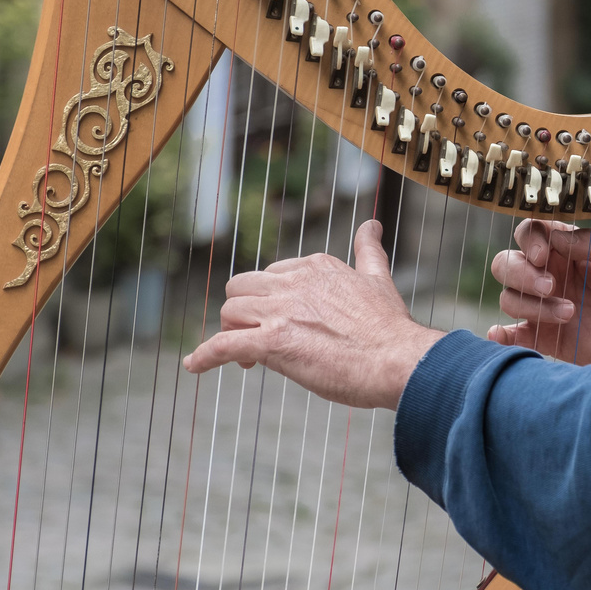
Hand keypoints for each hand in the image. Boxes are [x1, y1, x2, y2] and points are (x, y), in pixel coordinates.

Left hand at [183, 220, 443, 408]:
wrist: (397, 360)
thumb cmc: (389, 328)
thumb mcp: (378, 278)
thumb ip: (368, 250)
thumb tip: (372, 224)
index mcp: (315, 266)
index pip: (273, 276)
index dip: (272, 301)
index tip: (284, 322)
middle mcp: (294, 282)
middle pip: (242, 289)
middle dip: (244, 313)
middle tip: (258, 339)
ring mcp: (281, 311)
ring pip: (231, 313)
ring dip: (231, 335)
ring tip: (246, 360)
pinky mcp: (271, 342)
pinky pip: (223, 346)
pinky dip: (204, 356)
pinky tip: (193, 365)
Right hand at [487, 220, 590, 368]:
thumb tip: (555, 236)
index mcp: (563, 249)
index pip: (529, 233)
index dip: (529, 241)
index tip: (544, 255)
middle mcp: (547, 274)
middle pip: (507, 265)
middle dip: (522, 274)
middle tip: (552, 287)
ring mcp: (544, 307)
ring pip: (510, 299)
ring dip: (532, 306)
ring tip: (570, 313)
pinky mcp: (546, 338)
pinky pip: (513, 336)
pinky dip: (501, 335)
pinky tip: (501, 334)